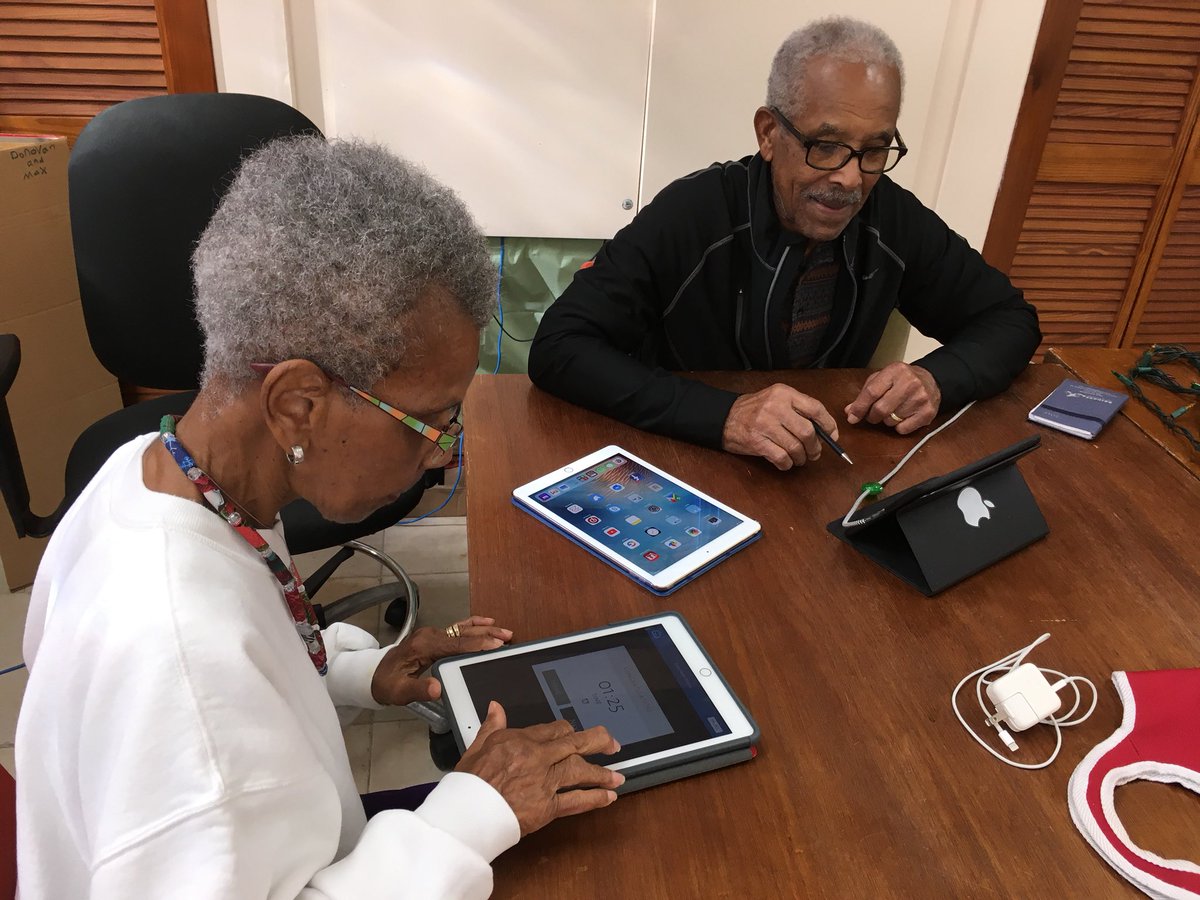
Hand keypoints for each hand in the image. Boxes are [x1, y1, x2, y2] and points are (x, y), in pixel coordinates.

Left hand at [370, 616, 511, 705]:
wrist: (372, 675)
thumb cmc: (386, 684)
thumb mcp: (399, 692)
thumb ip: (418, 689)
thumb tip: (438, 688)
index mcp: (423, 647)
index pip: (455, 645)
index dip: (477, 645)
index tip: (496, 645)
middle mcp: (429, 636)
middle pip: (462, 634)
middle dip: (486, 635)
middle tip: (508, 636)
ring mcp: (431, 635)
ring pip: (461, 629)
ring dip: (483, 630)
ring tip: (504, 631)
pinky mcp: (433, 637)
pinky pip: (455, 629)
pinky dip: (472, 625)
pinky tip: (484, 623)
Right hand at [456, 701, 623, 835]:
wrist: (466, 813)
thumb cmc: (469, 783)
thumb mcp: (477, 747)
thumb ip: (491, 726)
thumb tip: (495, 707)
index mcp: (521, 740)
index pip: (553, 730)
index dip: (568, 731)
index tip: (574, 734)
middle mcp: (538, 758)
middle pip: (575, 744)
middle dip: (597, 742)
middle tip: (613, 744)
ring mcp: (545, 782)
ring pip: (580, 771)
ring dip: (602, 772)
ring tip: (618, 775)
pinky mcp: (548, 807)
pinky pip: (576, 800)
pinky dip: (594, 798)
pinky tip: (609, 797)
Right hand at [721, 383, 838, 470]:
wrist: (724, 418)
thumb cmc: (754, 411)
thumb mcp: (777, 400)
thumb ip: (799, 410)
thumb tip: (826, 431)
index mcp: (784, 393)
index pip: (815, 409)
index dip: (829, 425)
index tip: (833, 435)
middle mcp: (775, 406)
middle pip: (807, 432)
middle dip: (815, 447)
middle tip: (814, 453)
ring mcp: (764, 424)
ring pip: (795, 447)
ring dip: (801, 458)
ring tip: (799, 459)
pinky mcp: (757, 441)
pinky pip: (781, 457)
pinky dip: (787, 464)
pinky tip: (785, 462)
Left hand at [844, 363, 940, 434]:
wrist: (932, 380)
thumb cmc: (902, 380)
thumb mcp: (883, 379)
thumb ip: (865, 393)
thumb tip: (850, 412)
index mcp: (895, 371)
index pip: (872, 392)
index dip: (859, 407)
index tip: (852, 417)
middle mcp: (909, 384)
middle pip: (880, 409)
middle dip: (872, 416)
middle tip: (873, 415)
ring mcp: (920, 399)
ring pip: (891, 421)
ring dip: (886, 420)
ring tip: (893, 411)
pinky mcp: (928, 413)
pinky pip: (903, 429)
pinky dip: (899, 427)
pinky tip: (904, 416)